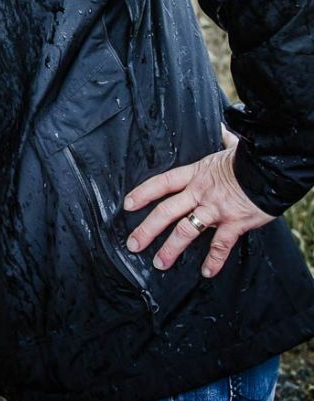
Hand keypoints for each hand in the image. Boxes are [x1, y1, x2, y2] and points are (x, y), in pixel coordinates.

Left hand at [123, 127, 273, 277]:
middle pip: (166, 211)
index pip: (162, 183)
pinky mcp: (235, 223)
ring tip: (159, 263)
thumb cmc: (251, 159)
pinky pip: (221, 245)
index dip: (143, 193)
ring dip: (171, 249)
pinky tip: (206, 272)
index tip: (127, 204)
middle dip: (147, 229)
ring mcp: (216, 209)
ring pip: (186, 230)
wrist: (273, 169)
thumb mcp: (231, 148)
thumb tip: (223, 129)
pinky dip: (214, 260)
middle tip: (133, 244)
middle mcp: (200, 193)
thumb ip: (224, 141)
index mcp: (196, 174)